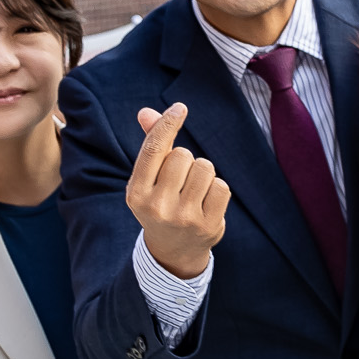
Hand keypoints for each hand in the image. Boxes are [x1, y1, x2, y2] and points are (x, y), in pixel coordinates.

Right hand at [129, 104, 230, 280]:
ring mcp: (184, 218)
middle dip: (186, 160)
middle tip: (180, 181)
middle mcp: (157, 206)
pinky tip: (206, 203)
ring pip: (205, 167)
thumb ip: (151, 145)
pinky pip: (221, 186)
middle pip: (183, 155)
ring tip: (193, 191)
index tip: (180, 108)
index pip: (154, 150)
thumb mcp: (148, 179)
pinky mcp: (208, 225)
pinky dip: (216, 189)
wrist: (173, 250)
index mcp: (136, 192)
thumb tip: (147, 112)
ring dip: (203, 173)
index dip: (167, 124)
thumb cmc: (160, 203)